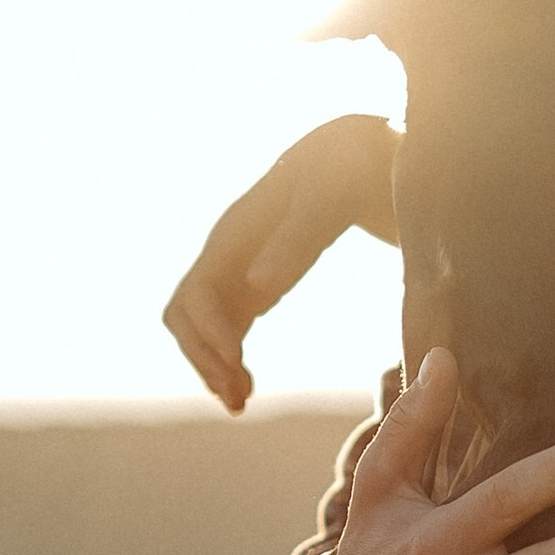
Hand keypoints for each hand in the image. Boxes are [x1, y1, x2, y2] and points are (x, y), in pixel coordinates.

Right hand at [164, 117, 401, 413]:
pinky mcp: (255, 282)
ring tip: (240, 402)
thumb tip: (255, 288)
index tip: (239, 367)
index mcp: (239, 230)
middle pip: (184, 315)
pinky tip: (249, 386)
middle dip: (203, 358)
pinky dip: (227, 361)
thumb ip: (296, 237)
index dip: (209, 335)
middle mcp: (228, 251)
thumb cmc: (355, 164)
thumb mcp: (332, 194)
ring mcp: (239, 268)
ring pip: (196, 327)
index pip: (197, 292)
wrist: (369, 152)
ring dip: (210, 366)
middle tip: (239, 398)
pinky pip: (222, 329)